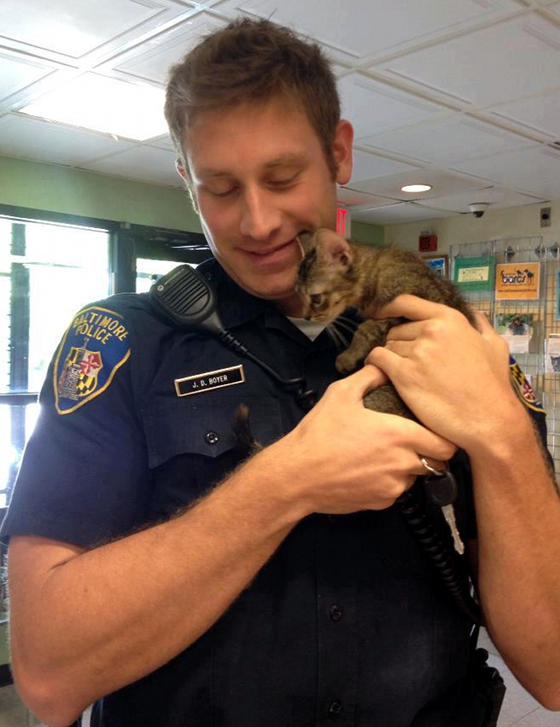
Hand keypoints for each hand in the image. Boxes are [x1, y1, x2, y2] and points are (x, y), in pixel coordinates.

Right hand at [265, 364, 455, 515]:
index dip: (444, 437)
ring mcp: (393, 487)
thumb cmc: (319, 434)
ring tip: (385, 454)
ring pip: (416, 477)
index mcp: (399, 435)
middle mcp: (402, 464)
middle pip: (437, 463)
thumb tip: (384, 366)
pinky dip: (390, 481)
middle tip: (413, 441)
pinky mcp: (382, 503)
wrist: (298, 475)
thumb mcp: (341, 394)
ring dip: (408, 467)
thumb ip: (369, 376)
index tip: (434, 430)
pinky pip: (396, 491)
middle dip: (430, 453)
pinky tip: (369, 469)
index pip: (446, 444)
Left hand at [365, 295, 518, 451]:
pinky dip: (376, 364)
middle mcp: (431, 330)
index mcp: (449, 318)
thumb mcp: (495, 344)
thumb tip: (471, 312)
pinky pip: (377, 359)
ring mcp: (417, 352)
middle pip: (396, 329)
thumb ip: (480, 323)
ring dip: (391, 357)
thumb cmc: (493, 384)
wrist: (489, 419)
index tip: (378, 313)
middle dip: (398, 342)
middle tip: (408, 360)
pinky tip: (382, 372)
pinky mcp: (404, 374)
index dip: (387, 308)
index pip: (405, 302)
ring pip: (387, 345)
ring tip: (405, 372)